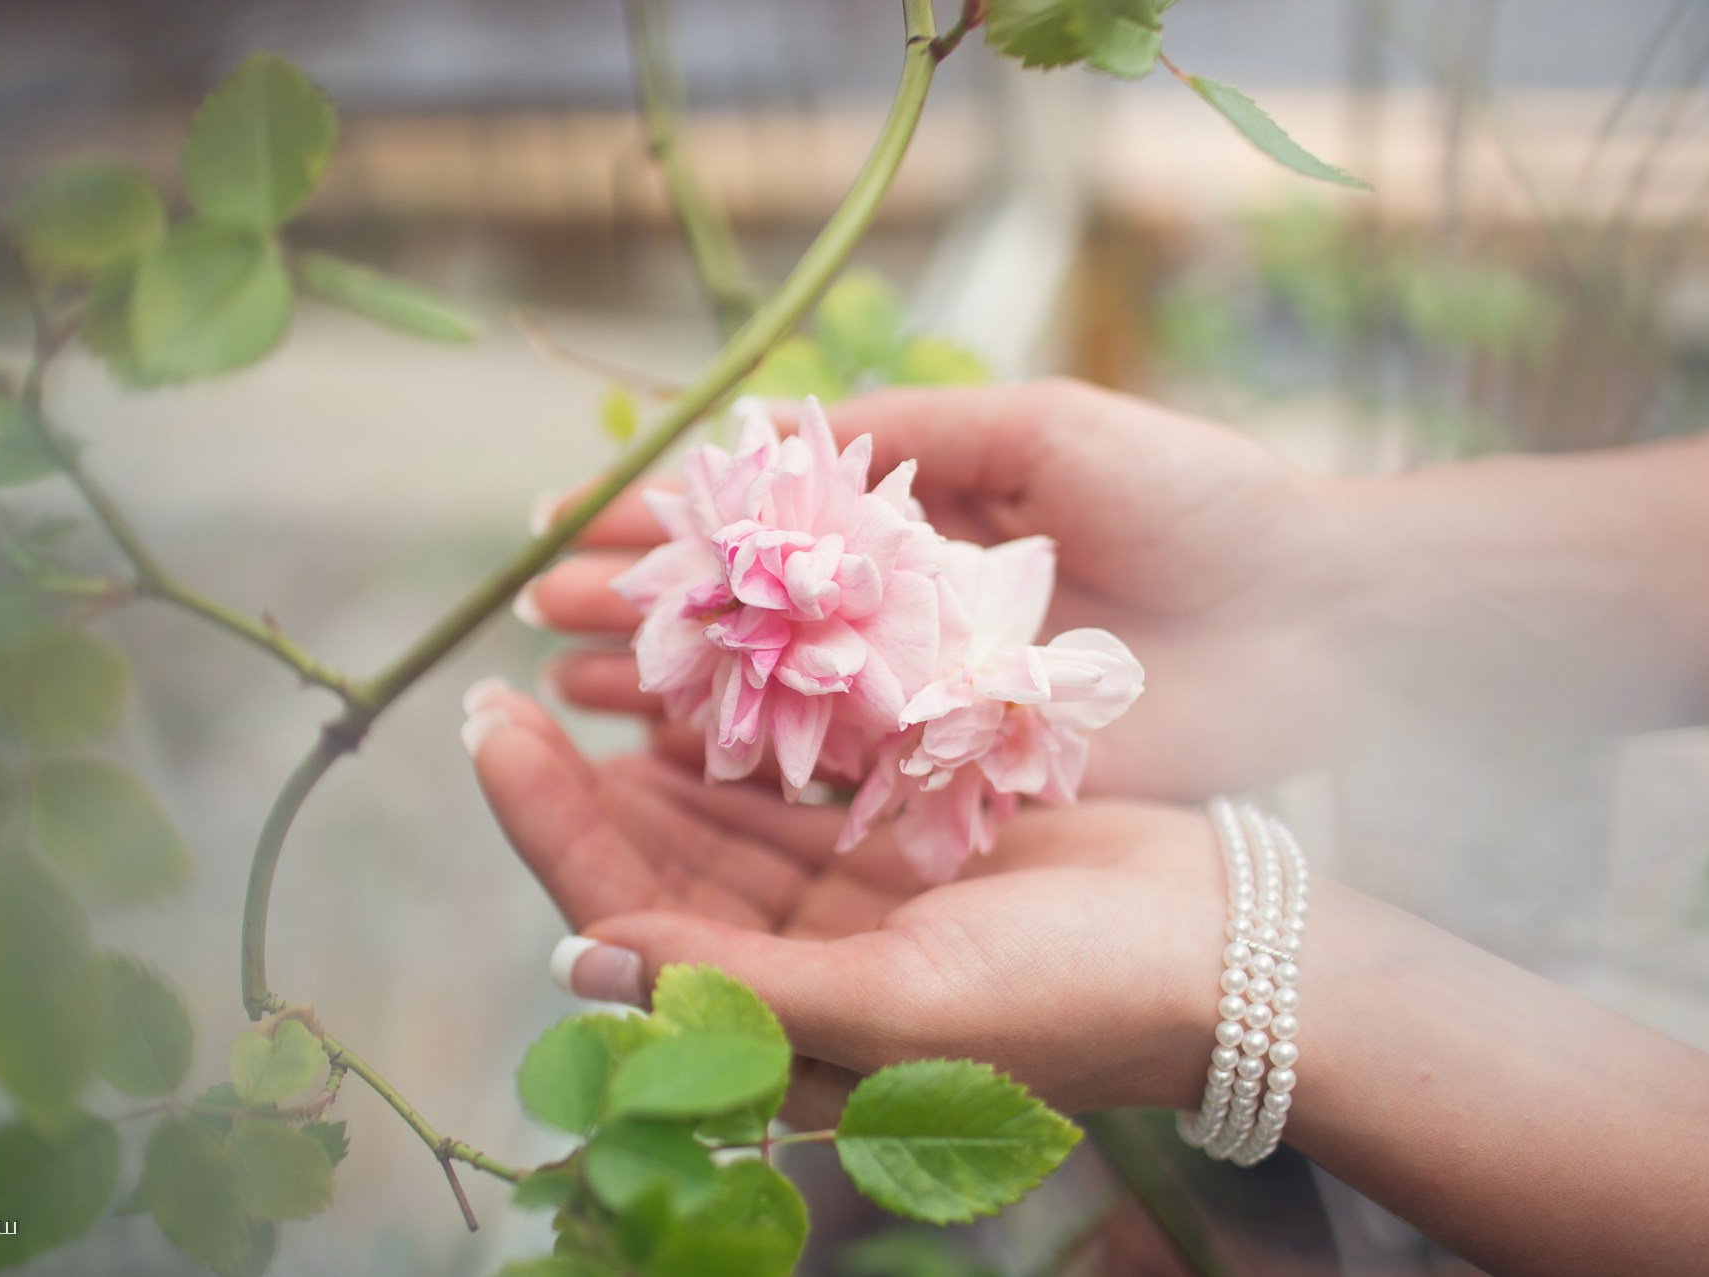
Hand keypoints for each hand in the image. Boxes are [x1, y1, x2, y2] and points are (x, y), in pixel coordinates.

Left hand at [463, 683, 1223, 1117]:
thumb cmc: (1070, 1002)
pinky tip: (684, 688)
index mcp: (784, 1033)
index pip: (629, 923)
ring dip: (643, 756)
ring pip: (713, 822)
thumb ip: (741, 989)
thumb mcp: (901, 1010)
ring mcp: (850, 903)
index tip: (488, 733)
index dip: (549, 832)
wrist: (1220, 954)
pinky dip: (738, 741)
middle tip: (496, 690)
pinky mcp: (901, 843)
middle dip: (570, 786)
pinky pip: (790, 788)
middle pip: (653, 866)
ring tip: (568, 676)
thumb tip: (577, 958)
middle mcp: (801, 971)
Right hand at [530, 379, 1366, 799]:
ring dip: (670, 689)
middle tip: (543, 620)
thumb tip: (770, 429)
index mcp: (927, 518)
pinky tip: (664, 754)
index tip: (565, 526)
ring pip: (771, 695)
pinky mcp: (966, 771)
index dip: (669, 524)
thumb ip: (908, 437)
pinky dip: (748, 759)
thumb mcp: (1043, 429)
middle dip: (645, 611)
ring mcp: (930, 695)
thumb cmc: (1193, 500)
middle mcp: (910, 609)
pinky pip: (836, 769)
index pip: (765, 522)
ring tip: (572, 687)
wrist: (1316, 616)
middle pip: (748, 613)